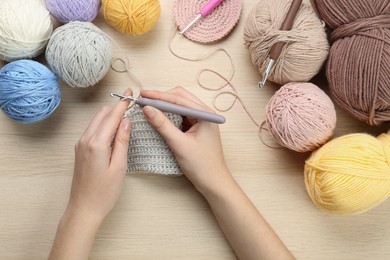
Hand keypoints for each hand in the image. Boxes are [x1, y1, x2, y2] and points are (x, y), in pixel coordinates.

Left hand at [67, 88, 131, 221]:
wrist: (84, 208)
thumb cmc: (104, 192)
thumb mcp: (119, 166)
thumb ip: (122, 141)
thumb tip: (126, 121)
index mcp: (97, 143)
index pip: (112, 117)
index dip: (122, 104)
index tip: (130, 93)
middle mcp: (86, 140)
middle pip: (102, 115)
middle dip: (116, 106)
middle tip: (130, 101)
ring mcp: (80, 144)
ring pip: (96, 121)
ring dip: (109, 114)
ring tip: (124, 111)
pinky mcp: (80, 149)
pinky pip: (92, 129)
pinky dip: (103, 123)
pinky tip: (113, 126)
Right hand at [140, 87, 229, 193]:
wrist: (213, 182)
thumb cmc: (202, 165)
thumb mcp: (179, 144)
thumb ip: (163, 125)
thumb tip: (147, 109)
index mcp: (205, 114)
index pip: (179, 98)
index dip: (159, 96)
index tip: (143, 96)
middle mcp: (204, 114)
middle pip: (180, 98)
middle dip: (161, 97)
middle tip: (144, 99)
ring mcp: (199, 121)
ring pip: (179, 106)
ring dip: (164, 106)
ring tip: (148, 106)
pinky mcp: (195, 128)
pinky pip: (179, 116)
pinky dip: (168, 115)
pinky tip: (157, 117)